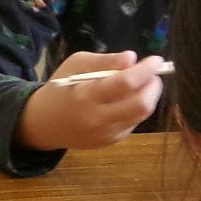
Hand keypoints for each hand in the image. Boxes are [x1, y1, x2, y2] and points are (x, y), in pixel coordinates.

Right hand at [14, 52, 167, 154]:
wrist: (43, 124)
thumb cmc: (60, 88)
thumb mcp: (75, 65)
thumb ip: (103, 61)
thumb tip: (132, 58)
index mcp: (86, 95)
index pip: (126, 83)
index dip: (146, 70)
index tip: (156, 60)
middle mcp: (98, 118)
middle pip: (141, 105)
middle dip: (153, 87)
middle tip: (152, 75)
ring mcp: (106, 134)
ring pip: (141, 115)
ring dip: (148, 97)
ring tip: (141, 85)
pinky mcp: (111, 142)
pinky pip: (133, 123)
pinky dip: (135, 108)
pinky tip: (125, 101)